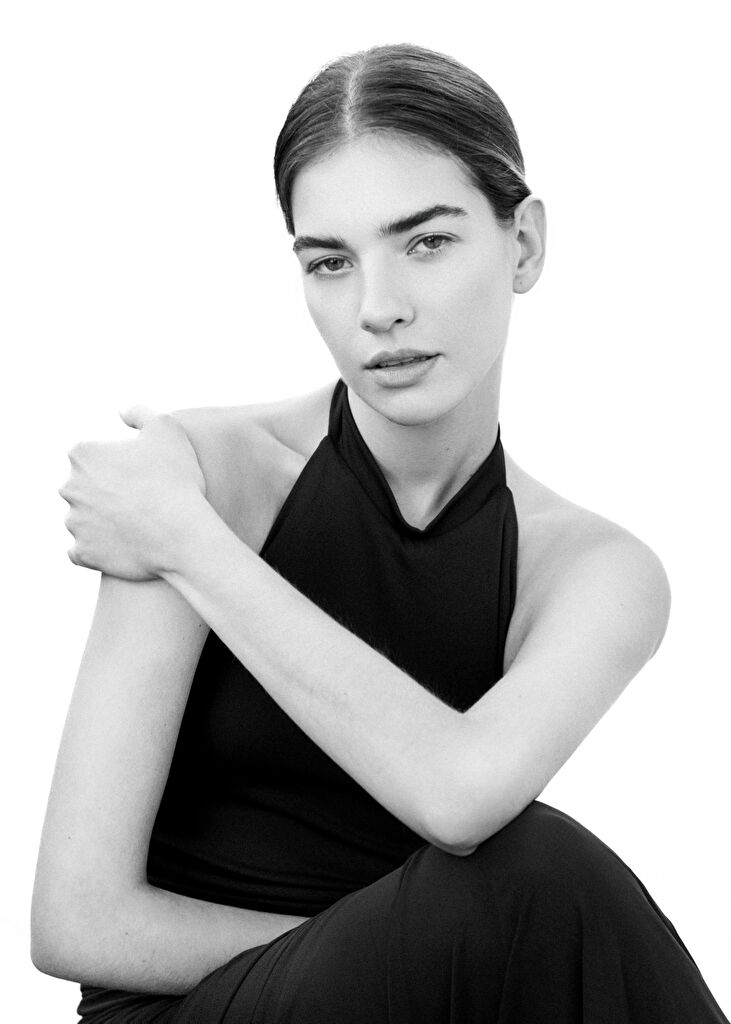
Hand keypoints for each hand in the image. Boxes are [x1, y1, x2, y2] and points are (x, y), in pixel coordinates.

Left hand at [60, 405, 207, 579]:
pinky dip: (96, 548)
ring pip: (82, 518)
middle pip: (83, 487)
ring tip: (135, 524)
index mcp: (82, 454)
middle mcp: (69, 487)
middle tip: (140, 499)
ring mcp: (73, 522)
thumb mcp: (167, 428)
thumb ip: (140, 413)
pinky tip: (118, 545)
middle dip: (104, 492)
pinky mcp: (82, 553)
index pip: (92, 457)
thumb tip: (122, 412)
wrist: (181, 533)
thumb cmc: (176, 479)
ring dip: (100, 520)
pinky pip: (82, 550)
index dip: (118, 464)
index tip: (141, 474)